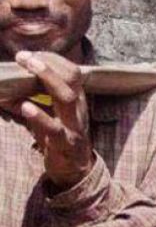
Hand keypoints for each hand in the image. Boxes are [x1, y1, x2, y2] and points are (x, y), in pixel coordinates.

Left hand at [0, 51, 93, 188]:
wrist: (76, 172)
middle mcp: (78, 110)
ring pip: (68, 97)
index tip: (29, 54)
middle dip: (48, 64)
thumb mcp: (47, 117)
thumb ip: (29, 102)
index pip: (71, 71)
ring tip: (28, 68)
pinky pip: (54, 128)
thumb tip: (4, 91)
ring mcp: (74, 126)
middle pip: (72, 78)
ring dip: (48, 79)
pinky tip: (25, 106)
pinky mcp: (66, 144)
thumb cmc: (59, 140)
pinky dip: (39, 116)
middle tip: (24, 56)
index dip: (51, 59)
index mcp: (76, 102)